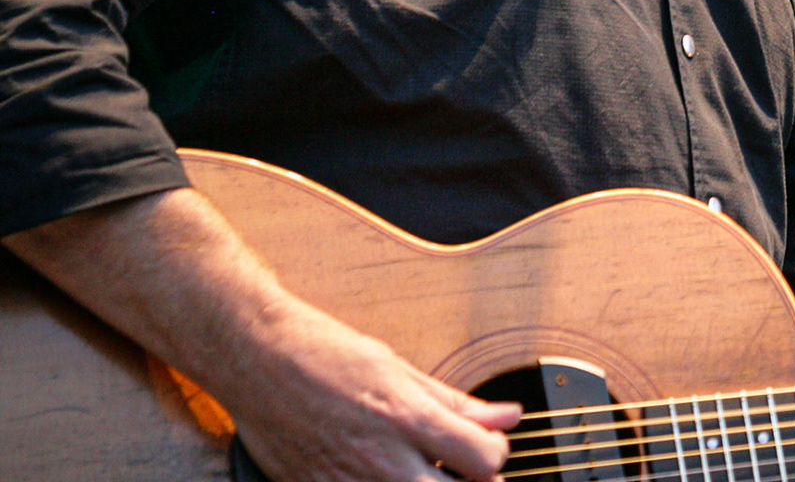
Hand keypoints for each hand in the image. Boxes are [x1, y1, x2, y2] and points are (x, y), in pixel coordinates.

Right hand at [222, 295, 520, 481]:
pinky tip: (385, 477)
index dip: (495, 454)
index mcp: (408, 416)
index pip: (484, 459)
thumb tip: (509, 416)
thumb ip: (457, 402)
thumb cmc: (326, 355)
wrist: (256, 359)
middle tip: (462, 471)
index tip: (485, 446)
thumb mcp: (400, 369)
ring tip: (425, 472)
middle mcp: (381, 457)